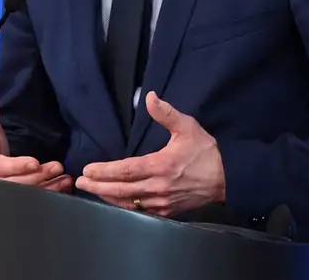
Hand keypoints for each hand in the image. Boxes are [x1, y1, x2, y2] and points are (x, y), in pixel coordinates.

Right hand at [0, 90, 71, 192]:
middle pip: (16, 184)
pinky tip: (63, 187)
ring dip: (48, 187)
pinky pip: (34, 199)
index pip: (1, 168)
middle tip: (58, 166)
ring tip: (65, 178)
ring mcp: (6, 193)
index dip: (17, 167)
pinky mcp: (17, 198)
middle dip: (38, 177)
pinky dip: (49, 193)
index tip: (34, 162)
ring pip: (27, 194)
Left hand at [75, 92, 224, 216]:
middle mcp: (158, 187)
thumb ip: (166, 113)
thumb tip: (149, 97)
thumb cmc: (206, 152)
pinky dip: (125, 207)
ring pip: (128, 203)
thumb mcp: (187, 127)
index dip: (105, 171)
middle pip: (121, 189)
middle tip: (80, 183)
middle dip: (98, 186)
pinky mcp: (168, 211)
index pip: (126, 170)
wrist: (228, 178)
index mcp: (161, 165)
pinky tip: (115, 202)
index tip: (89, 170)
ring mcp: (162, 202)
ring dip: (108, 198)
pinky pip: (141, 212)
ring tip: (92, 191)